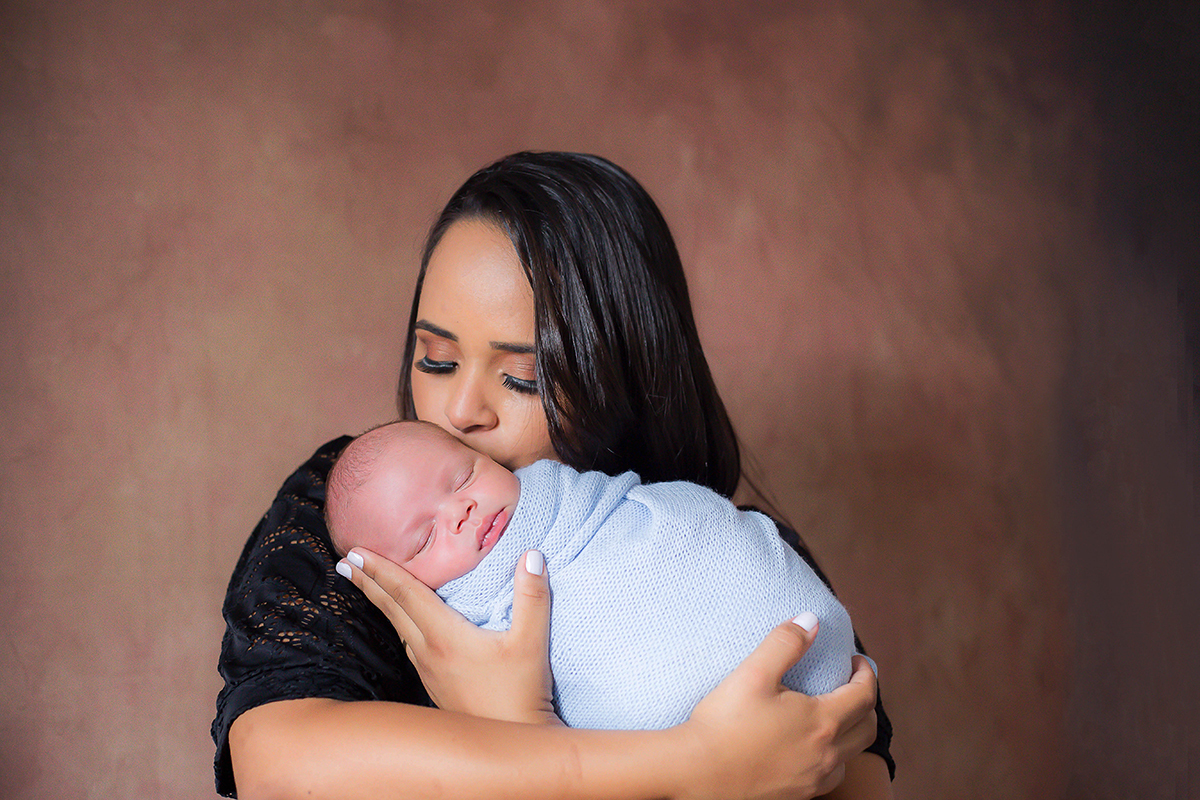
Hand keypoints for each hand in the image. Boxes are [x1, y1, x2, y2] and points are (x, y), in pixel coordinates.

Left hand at [338, 548, 559, 724]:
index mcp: (444, 637)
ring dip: (380, 602)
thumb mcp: (531, 643)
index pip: (405, 594)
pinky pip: (409, 645)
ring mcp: (429, 670)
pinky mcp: (435, 684)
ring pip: (398, 627)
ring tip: (367, 584)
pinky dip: (399, 623)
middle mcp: (429, 652)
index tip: (357, 551)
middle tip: (345, 559)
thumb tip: (532, 555)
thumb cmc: (519, 695)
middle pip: (391, 609)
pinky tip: (404, 624)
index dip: (381, 569)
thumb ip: (532, 597)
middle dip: (367, 581)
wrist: (509, 745)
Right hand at [679, 619, 878, 799]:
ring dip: (853, 730)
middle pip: (867, 726)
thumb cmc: (724, 723)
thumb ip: (785, 643)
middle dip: (865, 700)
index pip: (865, 695)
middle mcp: (827, 755)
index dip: (866, 673)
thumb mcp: (753, 673)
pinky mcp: (799, 795)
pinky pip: (833, 775)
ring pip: (853, 754)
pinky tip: (813, 746)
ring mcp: (814, 779)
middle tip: (850, 682)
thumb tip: (811, 620)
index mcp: (822, 722)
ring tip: (835, 712)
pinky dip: (836, 756)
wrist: (697, 773)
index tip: (857, 660)